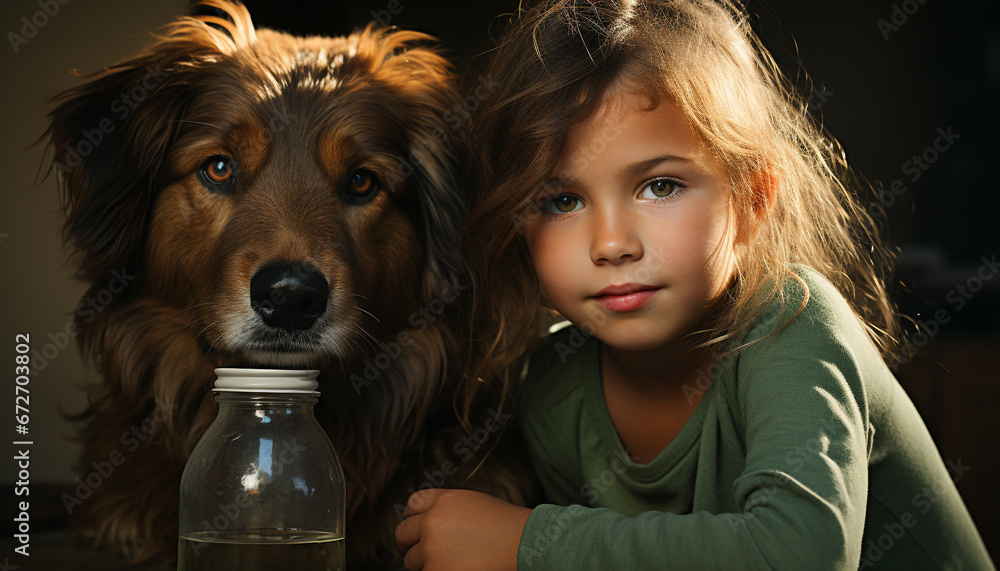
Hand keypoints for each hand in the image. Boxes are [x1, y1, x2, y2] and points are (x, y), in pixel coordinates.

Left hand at [395, 488, 532, 570]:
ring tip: (449, 562)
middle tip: (412, 552)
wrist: (521, 542)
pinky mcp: (436, 570)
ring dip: (424, 563)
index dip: (410, 517)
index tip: (414, 528)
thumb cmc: (504, 525)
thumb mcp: (472, 503)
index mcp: (443, 500)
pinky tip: (456, 568)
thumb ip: (445, 509)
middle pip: (402, 533)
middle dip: (406, 544)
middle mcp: (432, 521)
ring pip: (411, 560)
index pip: (412, 504)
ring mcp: (432, 547)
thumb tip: (422, 522)